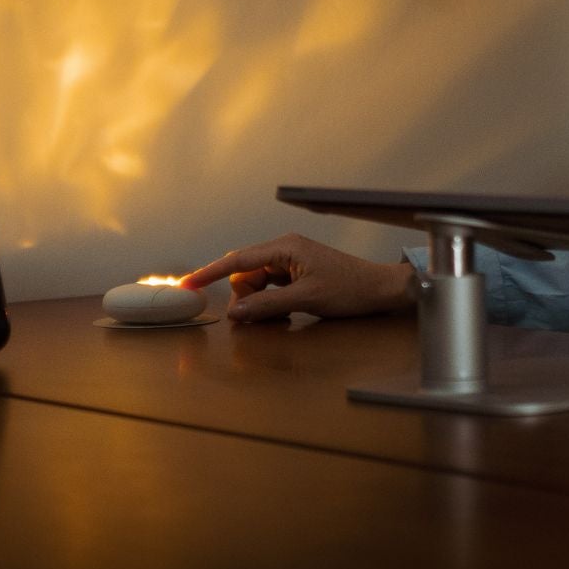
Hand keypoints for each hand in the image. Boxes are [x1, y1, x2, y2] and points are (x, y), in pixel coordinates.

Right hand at [179, 233, 415, 323]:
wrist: (380, 289)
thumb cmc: (348, 290)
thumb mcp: (305, 300)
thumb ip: (267, 306)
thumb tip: (234, 314)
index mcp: (285, 247)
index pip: (237, 260)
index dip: (210, 274)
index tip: (188, 285)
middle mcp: (285, 249)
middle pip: (246, 273)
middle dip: (244, 297)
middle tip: (254, 320)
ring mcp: (292, 261)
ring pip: (258, 283)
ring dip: (259, 303)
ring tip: (277, 319)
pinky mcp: (298, 273)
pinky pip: (272, 288)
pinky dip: (271, 303)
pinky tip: (284, 315)